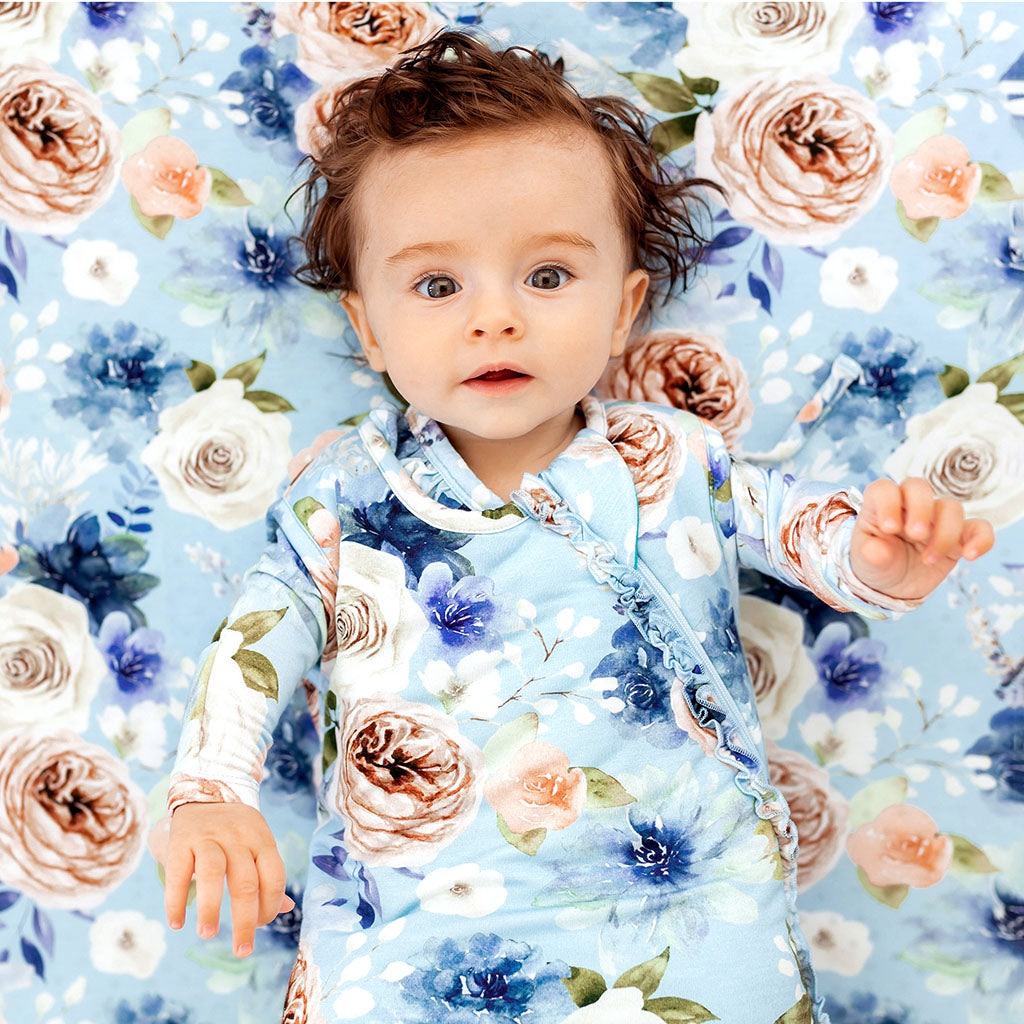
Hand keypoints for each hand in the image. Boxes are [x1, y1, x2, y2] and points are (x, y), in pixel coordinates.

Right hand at [164, 802, 294, 958]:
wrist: (206, 791)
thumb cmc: (238, 830)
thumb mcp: (259, 843)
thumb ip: (270, 875)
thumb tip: (288, 908)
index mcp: (262, 839)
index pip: (274, 876)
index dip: (271, 905)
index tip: (261, 925)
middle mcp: (238, 838)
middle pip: (246, 882)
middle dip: (245, 921)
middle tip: (243, 950)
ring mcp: (209, 838)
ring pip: (213, 873)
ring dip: (211, 908)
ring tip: (208, 934)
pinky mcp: (181, 841)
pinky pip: (178, 872)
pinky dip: (176, 899)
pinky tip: (177, 922)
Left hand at [849, 476, 994, 600]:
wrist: (893, 585)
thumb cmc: (876, 563)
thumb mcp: (866, 562)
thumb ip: (870, 554)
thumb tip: (877, 550)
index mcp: (880, 506)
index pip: (884, 489)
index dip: (888, 502)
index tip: (890, 528)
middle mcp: (909, 506)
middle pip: (919, 487)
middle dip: (920, 508)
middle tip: (915, 535)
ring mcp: (935, 519)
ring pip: (951, 507)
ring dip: (944, 533)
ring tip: (928, 560)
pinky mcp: (958, 536)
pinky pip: (979, 528)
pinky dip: (980, 539)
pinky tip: (970, 555)